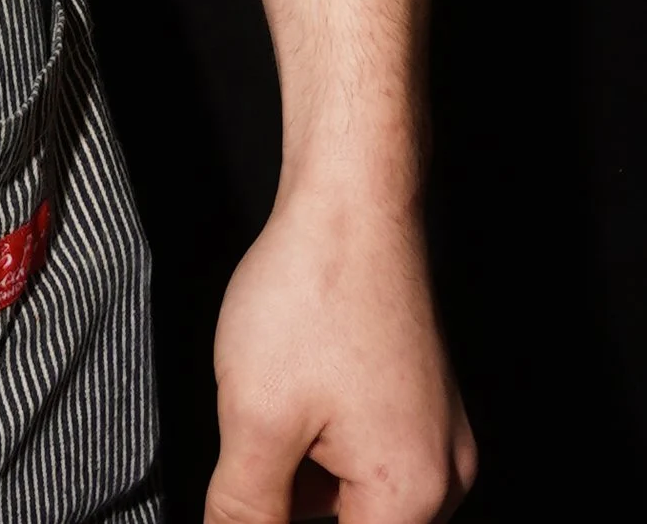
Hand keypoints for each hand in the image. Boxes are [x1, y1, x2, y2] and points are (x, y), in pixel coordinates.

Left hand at [207, 183, 474, 522]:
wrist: (351, 195)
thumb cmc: (312, 291)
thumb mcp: (254, 416)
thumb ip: (244, 507)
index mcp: (411, 495)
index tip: (251, 496)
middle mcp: (444, 476)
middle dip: (290, 504)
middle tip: (253, 445)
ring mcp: (437, 434)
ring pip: (354, 492)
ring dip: (301, 474)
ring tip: (268, 402)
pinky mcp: (421, 399)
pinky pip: (366, 451)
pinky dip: (318, 440)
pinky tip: (287, 391)